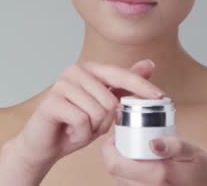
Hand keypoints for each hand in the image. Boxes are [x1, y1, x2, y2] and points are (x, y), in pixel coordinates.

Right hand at [13, 59, 164, 169]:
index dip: (142, 87)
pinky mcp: (51, 102)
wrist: (45, 144)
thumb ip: (125, 85)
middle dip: (106, 121)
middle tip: (90, 124)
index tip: (162, 97)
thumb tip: (150, 63)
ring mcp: (61, 84)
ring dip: (93, 129)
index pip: (122, 75)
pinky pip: (82, 121)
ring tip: (79, 127)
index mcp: (90, 69)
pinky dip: (81, 134)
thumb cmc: (76, 123)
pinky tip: (70, 131)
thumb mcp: (107, 106)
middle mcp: (75, 71)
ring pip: (98, 112)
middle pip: (111, 101)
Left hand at [102, 135, 206, 185]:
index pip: (114, 164)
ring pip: (121, 181)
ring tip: (135, 152)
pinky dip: (131, 176)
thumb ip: (175, 146)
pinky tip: (142, 166)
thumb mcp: (195, 153)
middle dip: (115, 154)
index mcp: (157, 175)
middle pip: (115, 172)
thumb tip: (152, 142)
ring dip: (123, 166)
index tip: (116, 135)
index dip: (108, 148)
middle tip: (126, 139)